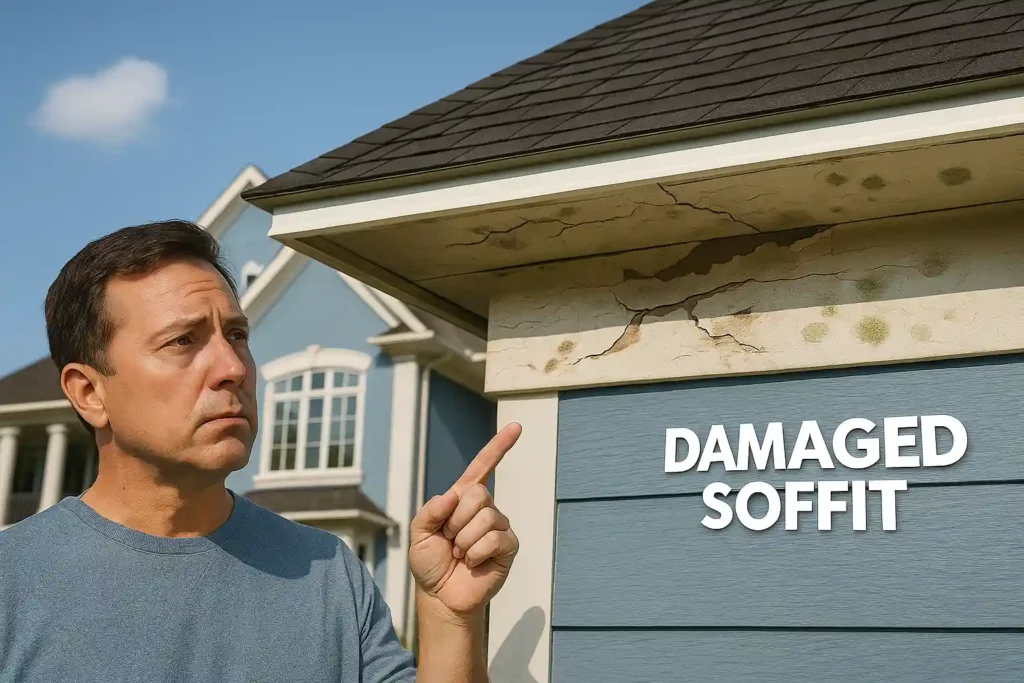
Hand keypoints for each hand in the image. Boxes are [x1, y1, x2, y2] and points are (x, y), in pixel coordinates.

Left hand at [408, 422, 521, 615]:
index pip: (482, 467)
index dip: (498, 447)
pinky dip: (476, 552)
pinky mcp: (508, 546)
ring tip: (461, 554)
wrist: (440, 596)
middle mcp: (484, 509)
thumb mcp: (419, 533)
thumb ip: (429, 511)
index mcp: (462, 500)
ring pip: (485, 517)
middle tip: (450, 539)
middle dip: (456, 520)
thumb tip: (451, 498)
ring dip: (464, 539)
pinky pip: (494, 538)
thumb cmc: (430, 563)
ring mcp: (498, 527)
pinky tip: (472, 562)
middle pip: (479, 494)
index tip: (516, 428)